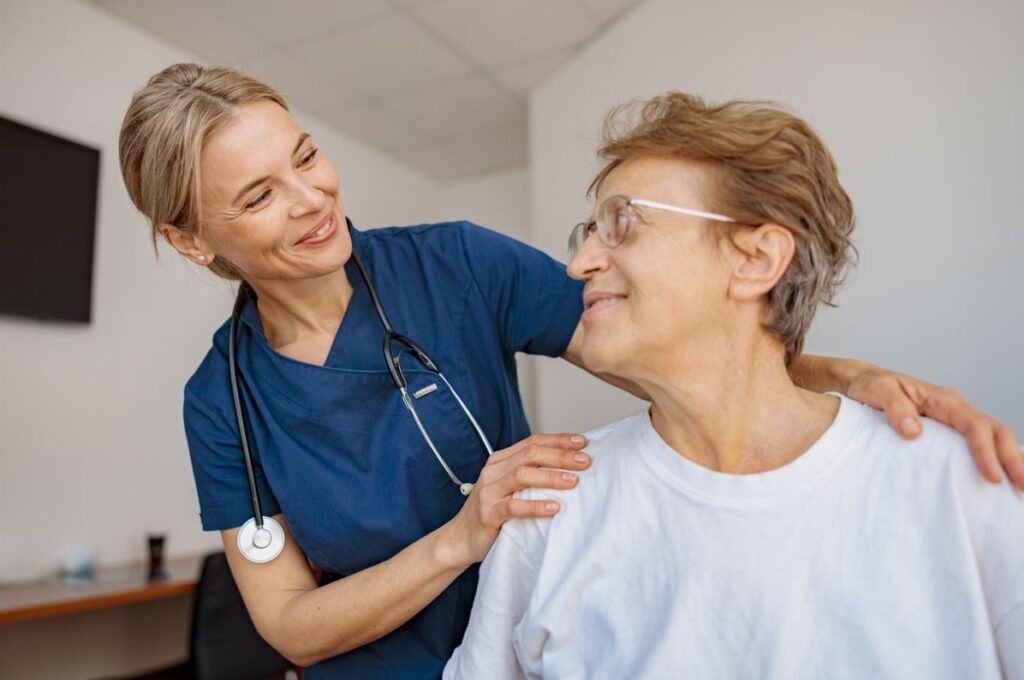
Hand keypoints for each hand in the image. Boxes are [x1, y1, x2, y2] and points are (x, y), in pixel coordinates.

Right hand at [443, 433, 590, 565]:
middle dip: (560, 456)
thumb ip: (530, 475)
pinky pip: (513, 507)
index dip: (558, 440)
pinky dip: (535, 506)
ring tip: (573, 481)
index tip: (582, 442)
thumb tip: (569, 467)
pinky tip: (554, 508)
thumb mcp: (508, 487)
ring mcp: (489, 492)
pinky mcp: (488, 514)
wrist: (460, 539)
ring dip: (550, 476)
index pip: (532, 442)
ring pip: (522, 475)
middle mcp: (493, 471)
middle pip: (530, 455)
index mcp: (500, 460)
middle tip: (585, 461)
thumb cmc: (492, 512)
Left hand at [847, 368, 1023, 489]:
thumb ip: (894, 407)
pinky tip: (1002, 478)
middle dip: (1013, 459)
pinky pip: (981, 443)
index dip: (985, 450)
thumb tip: (914, 431)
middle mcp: (956, 408)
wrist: (863, 382)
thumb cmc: (870, 385)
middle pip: (996, 431)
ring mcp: (956, 419)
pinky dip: (996, 459)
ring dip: (1011, 460)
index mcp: (943, 399)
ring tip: (1021, 489)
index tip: (993, 477)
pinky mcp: (950, 431)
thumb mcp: (876, 390)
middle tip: (1023, 488)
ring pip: (995, 437)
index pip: (974, 424)